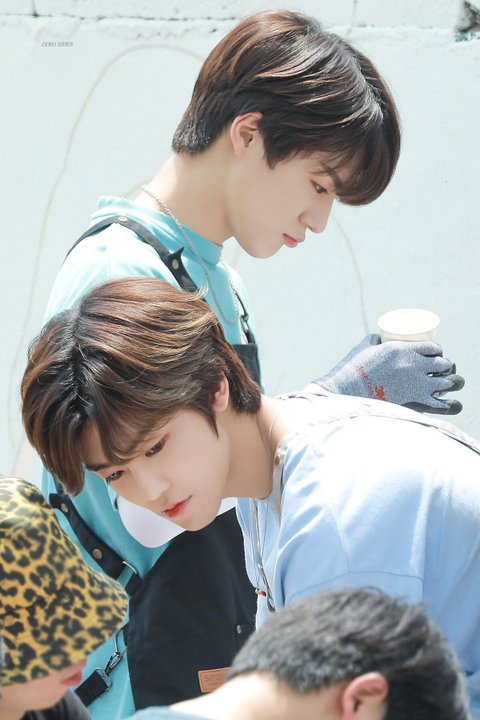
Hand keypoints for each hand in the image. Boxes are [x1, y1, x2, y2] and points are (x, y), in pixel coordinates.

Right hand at [309, 334, 463, 414]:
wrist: (346, 390)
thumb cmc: (352, 368)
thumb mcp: (364, 347)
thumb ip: (374, 339)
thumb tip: (379, 338)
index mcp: (402, 348)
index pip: (432, 347)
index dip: (438, 351)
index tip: (436, 354)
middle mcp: (412, 363)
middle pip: (442, 363)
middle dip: (444, 366)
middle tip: (438, 370)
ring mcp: (414, 382)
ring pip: (444, 382)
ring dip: (445, 383)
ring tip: (440, 386)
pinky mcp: (413, 400)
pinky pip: (438, 402)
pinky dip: (443, 403)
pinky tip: (442, 403)